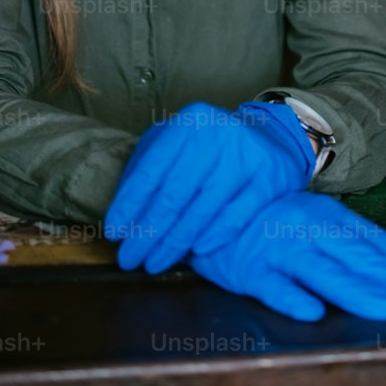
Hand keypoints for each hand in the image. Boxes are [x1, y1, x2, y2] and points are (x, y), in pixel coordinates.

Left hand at [104, 100, 315, 272]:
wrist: (271, 139)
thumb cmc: (212, 147)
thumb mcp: (178, 142)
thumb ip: (148, 165)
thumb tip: (122, 211)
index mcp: (189, 122)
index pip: (152, 169)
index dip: (130, 204)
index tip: (114, 233)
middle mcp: (218, 134)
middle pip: (175, 193)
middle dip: (148, 231)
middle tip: (130, 258)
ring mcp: (246, 155)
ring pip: (203, 207)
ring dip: (175, 241)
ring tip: (155, 263)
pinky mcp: (269, 177)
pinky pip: (238, 213)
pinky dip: (216, 234)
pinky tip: (197, 251)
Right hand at [188, 190, 385, 321]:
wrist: (211, 205)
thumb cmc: (273, 219)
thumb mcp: (315, 222)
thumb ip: (351, 246)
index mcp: (330, 216)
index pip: (379, 244)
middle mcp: (309, 229)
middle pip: (358, 257)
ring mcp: (279, 249)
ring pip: (322, 271)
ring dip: (355, 290)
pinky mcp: (248, 270)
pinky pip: (272, 285)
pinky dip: (291, 297)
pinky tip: (312, 313)